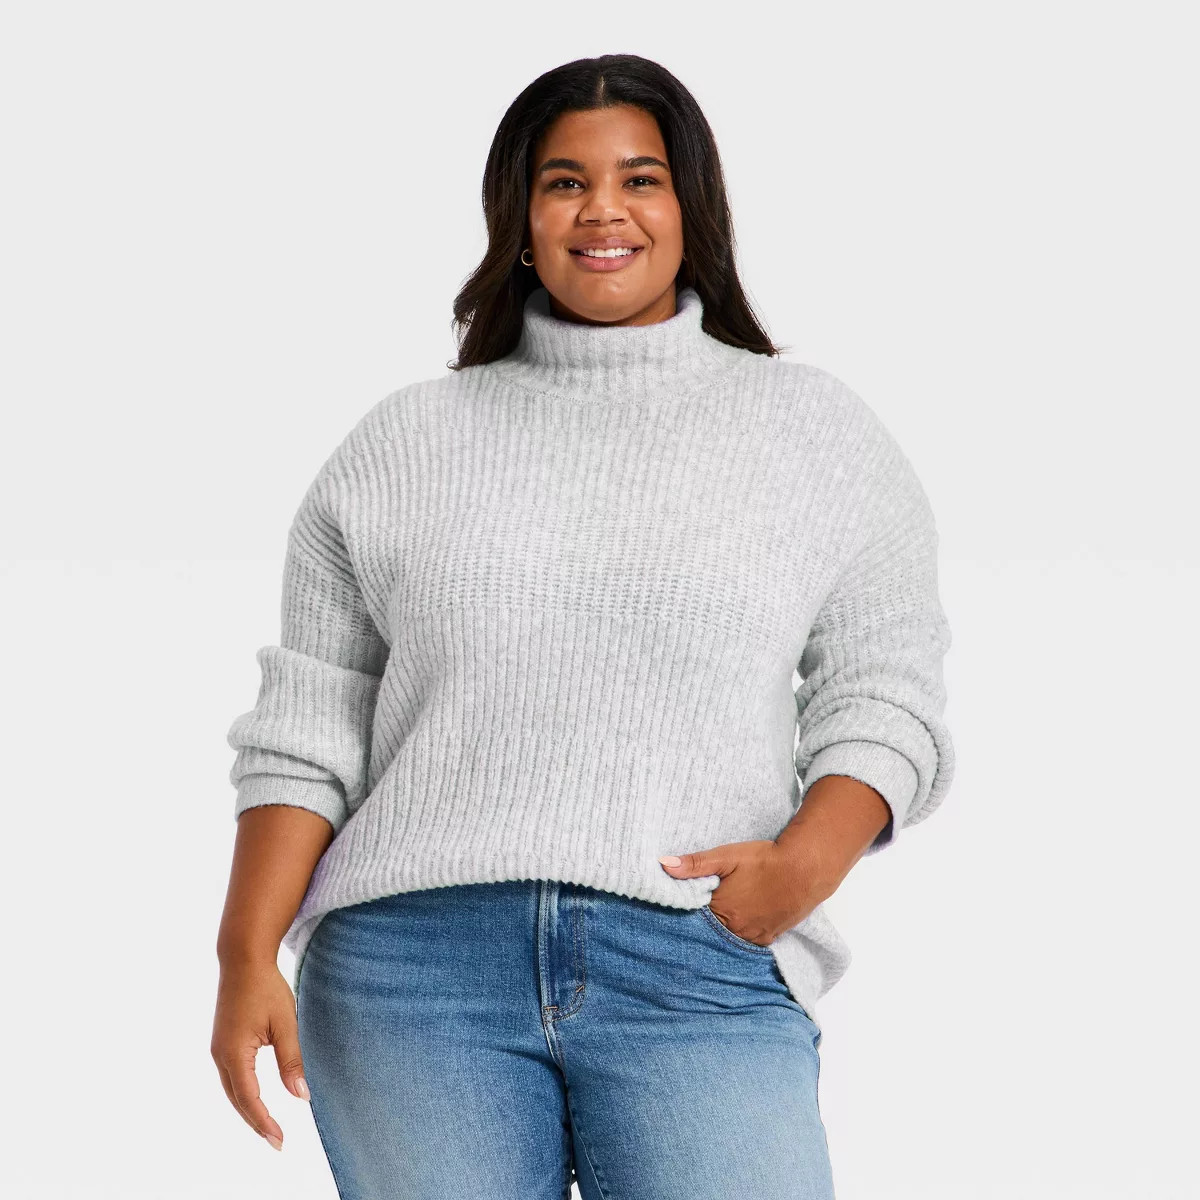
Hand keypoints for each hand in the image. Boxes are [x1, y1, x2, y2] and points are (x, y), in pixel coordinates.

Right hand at [211, 959, 310, 1151]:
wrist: (243, 960)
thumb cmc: (267, 988)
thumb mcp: (286, 1023)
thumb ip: (291, 1061)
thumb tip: (301, 1096)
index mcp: (234, 1053)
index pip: (249, 1099)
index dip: (264, 1122)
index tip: (280, 1141)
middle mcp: (220, 1056)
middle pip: (237, 1100)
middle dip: (256, 1123)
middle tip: (277, 1142)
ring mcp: (218, 1049)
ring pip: (232, 1091)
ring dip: (248, 1110)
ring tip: (268, 1127)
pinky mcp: (222, 1043)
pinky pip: (231, 1077)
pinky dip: (243, 1094)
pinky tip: (255, 1101)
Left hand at [658, 839, 831, 946]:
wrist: (804, 869)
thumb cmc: (764, 860)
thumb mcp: (727, 855)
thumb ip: (695, 863)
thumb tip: (663, 864)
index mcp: (720, 910)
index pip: (693, 919)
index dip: (685, 914)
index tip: (674, 912)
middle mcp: (735, 929)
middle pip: (710, 933)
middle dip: (701, 927)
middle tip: (693, 920)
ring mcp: (753, 936)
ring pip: (728, 940)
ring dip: (721, 933)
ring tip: (715, 923)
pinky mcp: (769, 937)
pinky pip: (748, 943)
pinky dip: (739, 936)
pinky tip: (736, 927)